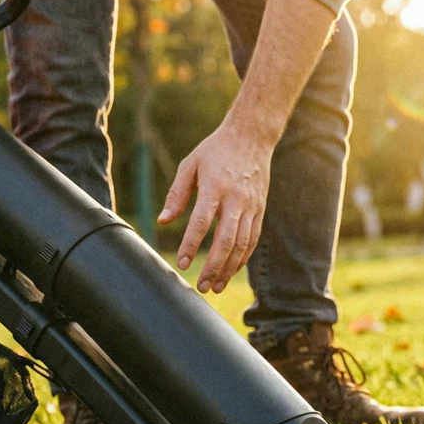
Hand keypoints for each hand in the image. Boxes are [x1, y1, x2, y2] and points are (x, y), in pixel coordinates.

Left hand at [157, 121, 272, 293]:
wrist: (251, 136)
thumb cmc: (215, 151)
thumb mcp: (190, 165)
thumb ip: (176, 195)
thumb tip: (163, 221)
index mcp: (215, 186)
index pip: (202, 222)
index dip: (191, 245)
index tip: (183, 264)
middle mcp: (236, 199)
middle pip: (226, 240)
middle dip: (214, 266)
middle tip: (201, 286)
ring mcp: (251, 206)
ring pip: (241, 244)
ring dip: (229, 268)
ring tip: (215, 286)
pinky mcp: (260, 210)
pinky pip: (252, 240)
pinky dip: (242, 258)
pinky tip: (231, 271)